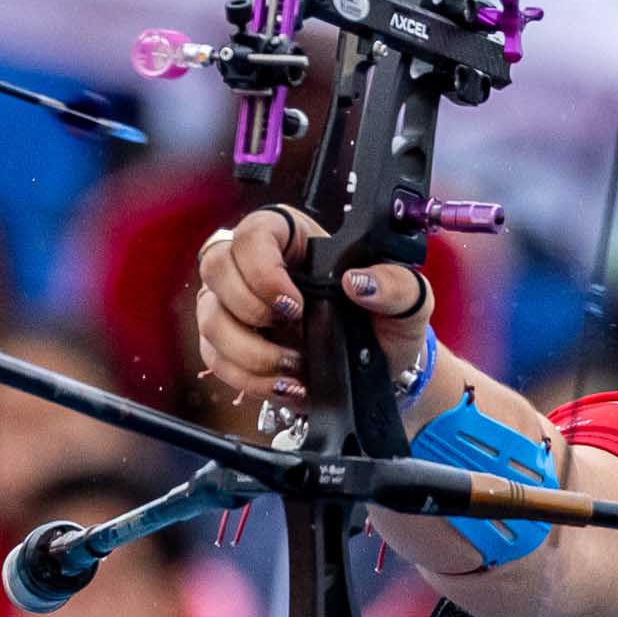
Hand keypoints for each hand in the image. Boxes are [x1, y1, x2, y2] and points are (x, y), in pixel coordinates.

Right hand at [193, 207, 430, 407]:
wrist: (382, 370)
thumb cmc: (389, 322)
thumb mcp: (408, 299)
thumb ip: (396, 284)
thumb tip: (359, 282)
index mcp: (295, 238)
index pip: (253, 231)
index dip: (262, 267)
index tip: (292, 302)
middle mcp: (256, 266)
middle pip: (216, 266)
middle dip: (248, 308)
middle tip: (290, 328)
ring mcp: (238, 305)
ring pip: (209, 316)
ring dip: (247, 350)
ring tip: (291, 366)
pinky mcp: (231, 344)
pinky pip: (214, 357)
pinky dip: (247, 377)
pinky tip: (284, 384)